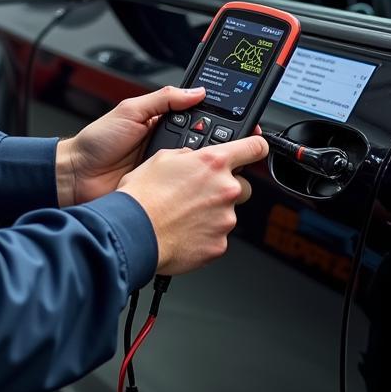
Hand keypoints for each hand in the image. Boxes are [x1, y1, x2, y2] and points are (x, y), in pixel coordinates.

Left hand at [55, 86, 206, 206]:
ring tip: (202, 164)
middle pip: (201, 144)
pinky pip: (182, 188)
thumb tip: (195, 91)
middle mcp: (166, 146)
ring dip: (199, 167)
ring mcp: (165, 170)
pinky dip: (187, 187)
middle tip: (211, 144)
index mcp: (160, 123)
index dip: (210, 119)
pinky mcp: (162, 191)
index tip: (229, 119)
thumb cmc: (97, 141)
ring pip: (195, 168)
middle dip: (208, 145)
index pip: (195, 119)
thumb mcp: (129, 110)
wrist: (77, 175)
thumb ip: (163, 98)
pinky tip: (191, 184)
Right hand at [118, 134, 268, 274]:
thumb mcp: (162, 157)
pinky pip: (218, 235)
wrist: (133, 232)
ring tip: (183, 214)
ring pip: (227, 212)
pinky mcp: (220, 245)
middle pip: (243, 185)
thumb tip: (194, 158)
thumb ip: (188, 155)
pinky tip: (183, 230)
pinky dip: (204, 234)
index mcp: (213, 163)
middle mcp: (225, 189)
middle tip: (199, 192)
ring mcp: (225, 219)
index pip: (254, 147)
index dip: (257, 146)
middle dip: (225, 187)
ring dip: (212, 212)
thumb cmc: (142, 196)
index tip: (257, 149)